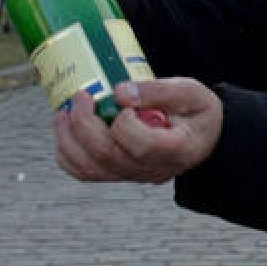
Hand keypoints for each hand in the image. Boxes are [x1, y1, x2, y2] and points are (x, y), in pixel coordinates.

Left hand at [54, 78, 222, 184]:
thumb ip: (158, 91)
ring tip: (63, 113)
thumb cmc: (197, 112)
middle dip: (84, 124)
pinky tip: (65, 128)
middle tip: (81, 95)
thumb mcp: (190, 92)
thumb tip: (119, 92)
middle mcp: (152, 169)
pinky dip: (68, 153)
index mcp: (176, 150)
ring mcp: (133, 175)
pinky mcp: (119, 173)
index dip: (124, 123)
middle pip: (108, 156)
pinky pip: (86, 172)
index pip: (141, 146)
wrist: (202, 137)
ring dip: (68, 140)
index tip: (122, 97)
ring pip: (91, 169)